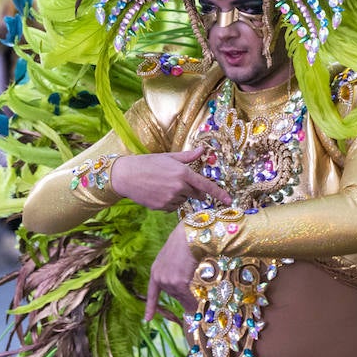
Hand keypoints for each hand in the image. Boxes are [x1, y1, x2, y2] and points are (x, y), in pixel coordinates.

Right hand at [110, 147, 232, 211]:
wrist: (126, 175)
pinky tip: (159, 193)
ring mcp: (171, 198)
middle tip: (179, 182)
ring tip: (163, 185)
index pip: (206, 185)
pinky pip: (173, 207)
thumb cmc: (148, 163)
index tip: (229, 201)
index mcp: (183, 172)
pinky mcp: (162, 207)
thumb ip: (188, 156)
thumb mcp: (169, 157)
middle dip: (193, 190)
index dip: (219, 194)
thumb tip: (203, 150)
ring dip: (179, 195)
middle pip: (196, 194)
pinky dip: (170, 202)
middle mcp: (179, 186)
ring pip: (184, 201)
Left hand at [145, 224, 196, 319]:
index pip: (153, 293)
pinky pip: (189, 297)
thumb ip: (172, 272)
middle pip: (173, 296)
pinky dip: (195, 302)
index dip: (150, 306)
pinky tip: (201, 305)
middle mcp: (160, 278)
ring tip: (200, 303)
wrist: (188, 235)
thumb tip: (180, 289)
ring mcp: (168, 281)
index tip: (147, 319)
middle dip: (184, 298)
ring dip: (191, 301)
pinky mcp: (178, 282)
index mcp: (155, 271)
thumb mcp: (172, 257)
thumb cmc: (184, 241)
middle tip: (194, 302)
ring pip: (182, 297)